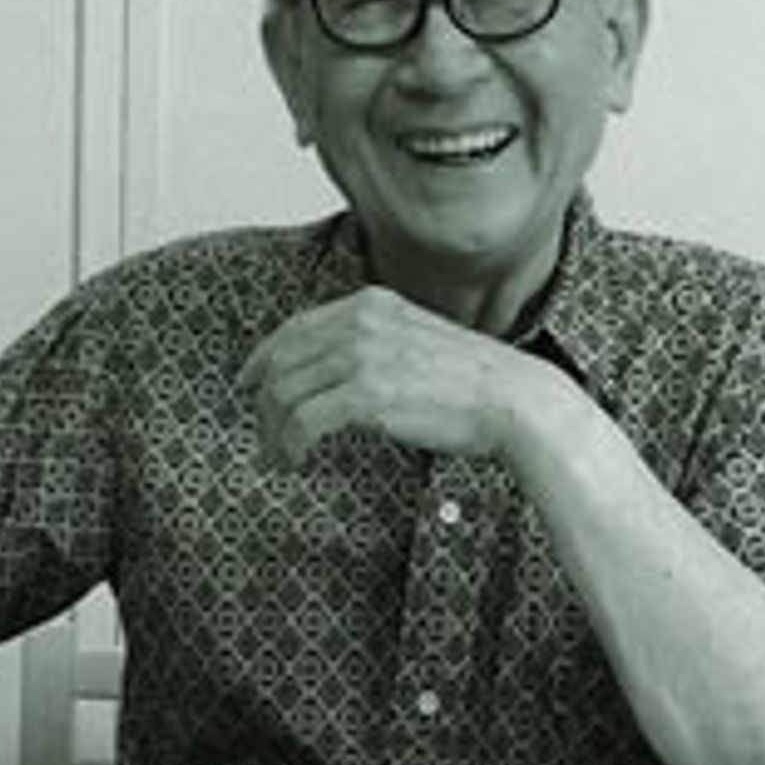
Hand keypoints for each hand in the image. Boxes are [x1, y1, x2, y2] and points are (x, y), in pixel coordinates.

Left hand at [236, 286, 556, 469]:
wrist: (515, 400)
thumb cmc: (473, 384)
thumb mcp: (416, 341)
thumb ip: (376, 343)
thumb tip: (334, 372)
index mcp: (371, 305)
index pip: (296, 328)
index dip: (264, 357)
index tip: (249, 384)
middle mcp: (361, 322)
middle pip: (282, 361)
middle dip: (264, 402)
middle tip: (263, 433)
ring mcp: (362, 356)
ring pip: (284, 393)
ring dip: (273, 430)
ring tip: (278, 455)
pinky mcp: (367, 393)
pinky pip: (303, 421)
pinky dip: (290, 444)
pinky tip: (295, 459)